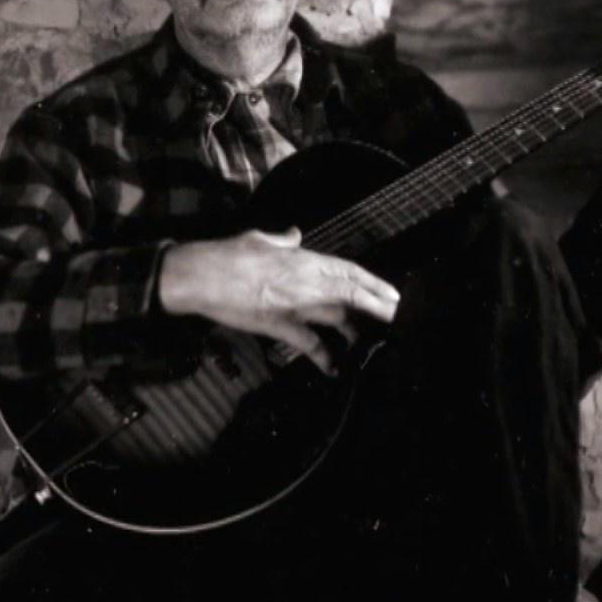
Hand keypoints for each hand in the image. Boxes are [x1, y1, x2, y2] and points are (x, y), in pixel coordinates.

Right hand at [158, 227, 399, 374]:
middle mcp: (307, 282)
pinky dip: (324, 356)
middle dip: (379, 307)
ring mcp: (296, 305)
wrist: (201, 276)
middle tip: (399, 319)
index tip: (392, 294)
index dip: (374, 284)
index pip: (349, 271)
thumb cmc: (227, 254)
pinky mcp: (280, 326)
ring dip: (356, 331)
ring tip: (370, 343)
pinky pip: (310, 344)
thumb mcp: (258, 238)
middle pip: (354, 295)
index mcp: (303, 259)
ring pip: (338, 317)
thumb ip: (281, 239)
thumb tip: (293, 234)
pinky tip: (334, 368)